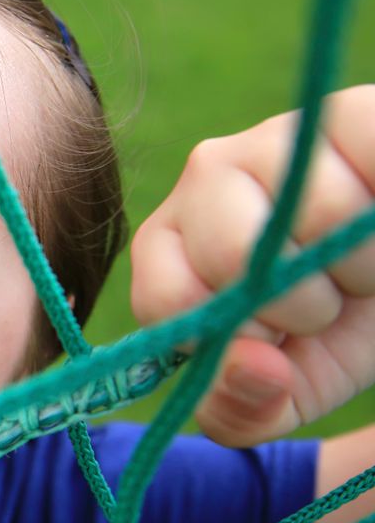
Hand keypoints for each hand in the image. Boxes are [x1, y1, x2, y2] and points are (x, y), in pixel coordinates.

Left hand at [131, 84, 374, 445]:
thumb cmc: (336, 328)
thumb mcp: (284, 389)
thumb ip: (241, 409)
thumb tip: (250, 367)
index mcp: (169, 245)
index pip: (168, 297)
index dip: (234, 336)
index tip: (274, 339)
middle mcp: (206, 178)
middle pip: (235, 253)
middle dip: (302, 304)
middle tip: (331, 298)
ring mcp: (275, 137)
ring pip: (317, 212)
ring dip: (360, 263)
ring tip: (362, 262)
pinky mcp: (346, 114)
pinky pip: (368, 159)